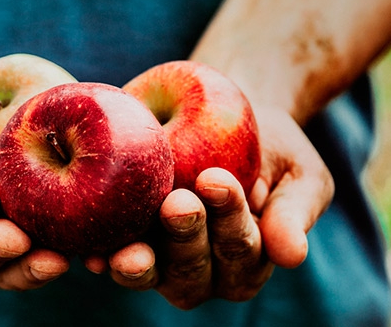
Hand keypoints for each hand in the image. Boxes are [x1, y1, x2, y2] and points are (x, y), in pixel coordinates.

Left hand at [88, 105, 332, 308]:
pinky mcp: (125, 247)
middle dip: (186, 237)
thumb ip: (295, 211)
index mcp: (249, 261)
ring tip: (131, 249)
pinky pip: (112, 260)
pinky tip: (93, 252)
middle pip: (194, 269)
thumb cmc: (269, 147)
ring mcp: (161, 264)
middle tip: (177, 203)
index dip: (230, 218)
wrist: (221, 115)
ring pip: (153, 274)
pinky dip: (102, 257)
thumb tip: (293, 256)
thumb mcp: (297, 171)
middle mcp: (205, 272)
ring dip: (142, 263)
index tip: (216, 180)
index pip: (241, 247)